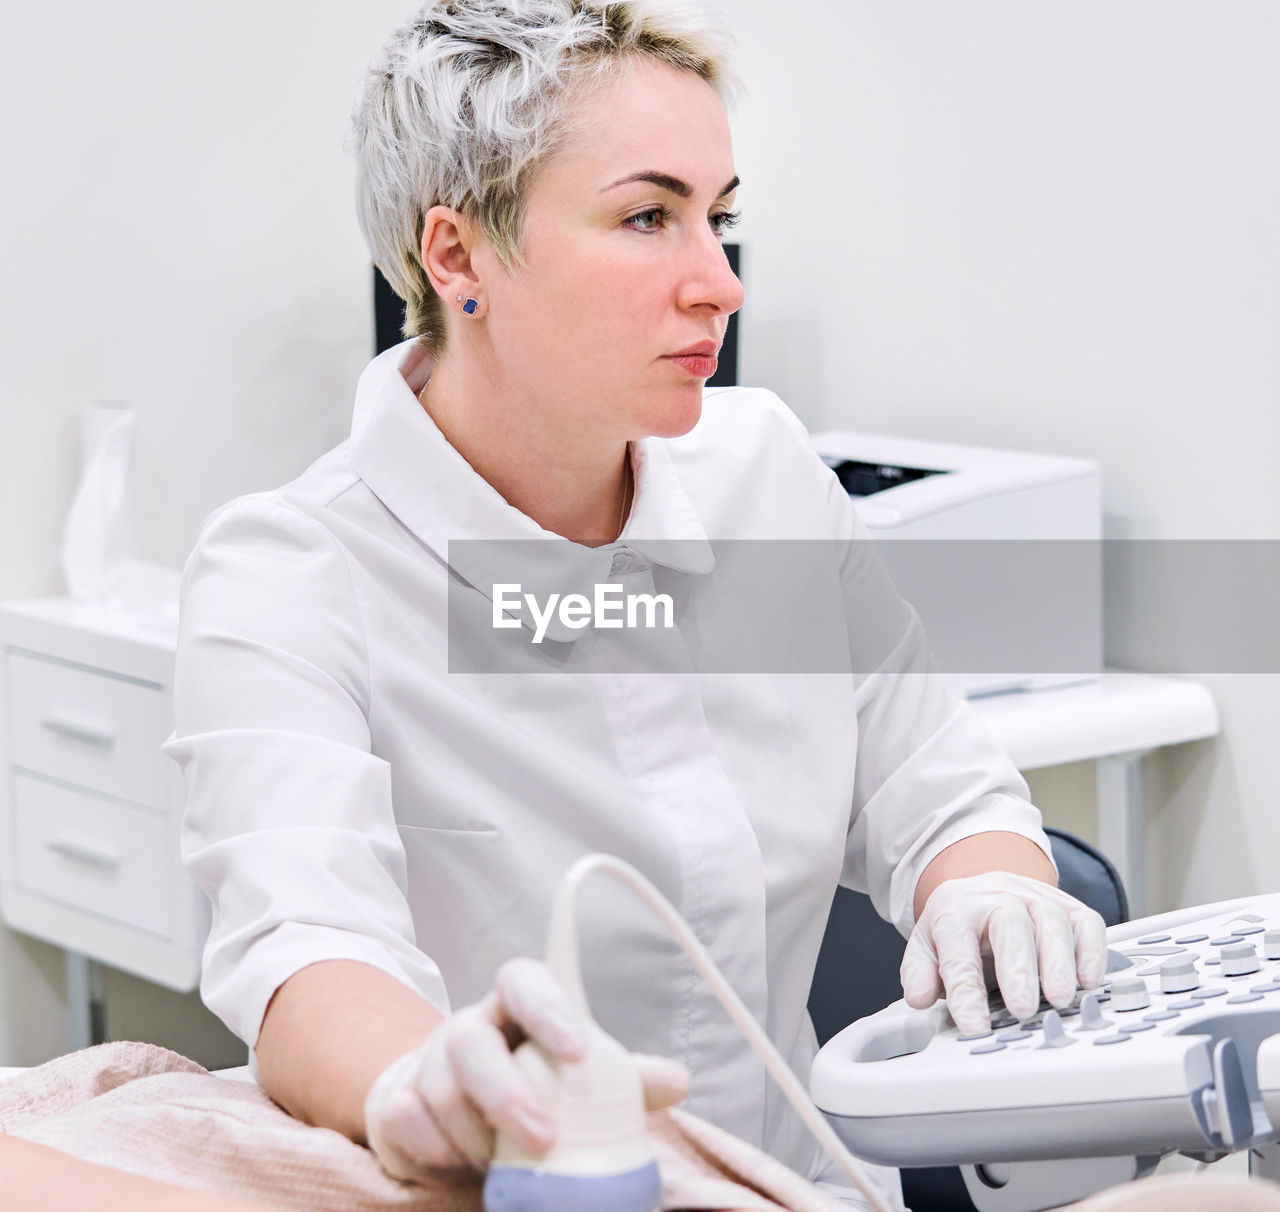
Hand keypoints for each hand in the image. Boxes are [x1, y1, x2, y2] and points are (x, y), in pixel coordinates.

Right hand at [363, 957, 687, 1180]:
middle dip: (506, 1094)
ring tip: (502, 1165)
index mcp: (517, 1005)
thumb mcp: (577, 1075)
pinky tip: (458, 1164)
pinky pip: (406, 1121)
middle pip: (472, 1041)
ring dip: (474, 1135)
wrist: (453, 1106)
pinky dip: (435, 1148)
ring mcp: (428, 1063)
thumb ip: (623, 1078)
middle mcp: (470, 1026)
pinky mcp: (397, 1102)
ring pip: (440, 1088)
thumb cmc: (531, 1082)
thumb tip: (678, 1080)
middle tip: (543, 1139)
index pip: (524, 979)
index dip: (549, 1008)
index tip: (579, 1049)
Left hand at [899, 872, 1107, 1035]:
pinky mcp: (1068, 906)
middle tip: (1022, 1010)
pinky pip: (1086, 922)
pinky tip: (1089, 980)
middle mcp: (997, 897)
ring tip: (1058, 999)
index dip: (965, 991)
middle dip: (1018, 970)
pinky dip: (1092, 951)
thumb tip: (919, 998)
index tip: (974, 1024)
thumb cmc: (960, 926)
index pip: (957, 949)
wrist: (984, 889)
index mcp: (955, 909)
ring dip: (1058, 963)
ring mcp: (1036, 898)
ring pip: (1052, 921)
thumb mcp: (927, 946)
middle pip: (1010, 925)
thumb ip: (920, 974)